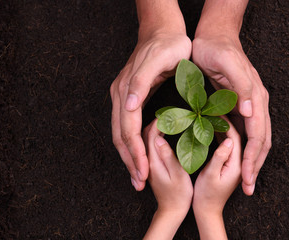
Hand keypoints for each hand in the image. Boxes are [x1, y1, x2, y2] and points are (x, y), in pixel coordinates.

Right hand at [110, 1, 190, 190]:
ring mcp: (122, 96)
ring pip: (121, 133)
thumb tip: (127, 107)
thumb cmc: (168, 44)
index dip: (135, 153)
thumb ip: (140, 83)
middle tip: (139, 183)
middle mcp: (120, 96)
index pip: (128, 129)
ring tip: (138, 175)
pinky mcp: (128, 96)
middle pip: (120, 135)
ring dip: (129, 156)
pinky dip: (131, 144)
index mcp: (126, 90)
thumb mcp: (159, 60)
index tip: (143, 173)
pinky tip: (138, 154)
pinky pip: (126, 126)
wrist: (161, 28)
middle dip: (130, 161)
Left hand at [143, 119, 192, 239]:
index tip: (170, 112)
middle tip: (169, 112)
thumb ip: (168, 155)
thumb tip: (158, 137)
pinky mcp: (151, 165)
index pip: (149, 134)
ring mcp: (148, 162)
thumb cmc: (179, 195)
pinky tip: (164, 133)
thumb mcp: (178, 174)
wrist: (171, 211)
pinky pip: (150, 145)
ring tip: (168, 119)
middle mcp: (146, 160)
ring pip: (146, 139)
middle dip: (155, 121)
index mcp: (152, 160)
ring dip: (155, 128)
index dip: (158, 121)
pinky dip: (156, 136)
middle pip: (145, 134)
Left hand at [192, 35, 270, 194]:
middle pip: (260, 141)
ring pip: (255, 138)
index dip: (252, 158)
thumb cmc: (217, 50)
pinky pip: (243, 130)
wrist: (213, 36)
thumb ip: (242, 87)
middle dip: (255, 165)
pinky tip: (234, 156)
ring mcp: (247, 104)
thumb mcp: (228, 65)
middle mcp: (255, 103)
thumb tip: (251, 111)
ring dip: (251, 160)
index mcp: (255, 97)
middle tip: (247, 187)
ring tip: (245, 178)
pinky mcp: (236, 103)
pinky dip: (241, 147)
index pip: (258, 135)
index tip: (246, 178)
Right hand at [193, 117, 240, 239]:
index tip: (217, 113)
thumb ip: (220, 157)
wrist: (207, 209)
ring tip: (212, 116)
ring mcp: (233, 163)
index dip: (227, 124)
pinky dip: (219, 136)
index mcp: (236, 165)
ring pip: (231, 141)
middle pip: (236, 138)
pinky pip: (226, 146)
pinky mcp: (226, 164)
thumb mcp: (210, 175)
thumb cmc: (206, 194)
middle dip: (227, 123)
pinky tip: (211, 129)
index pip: (236, 139)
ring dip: (223, 128)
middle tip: (215, 111)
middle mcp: (238, 163)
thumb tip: (227, 139)